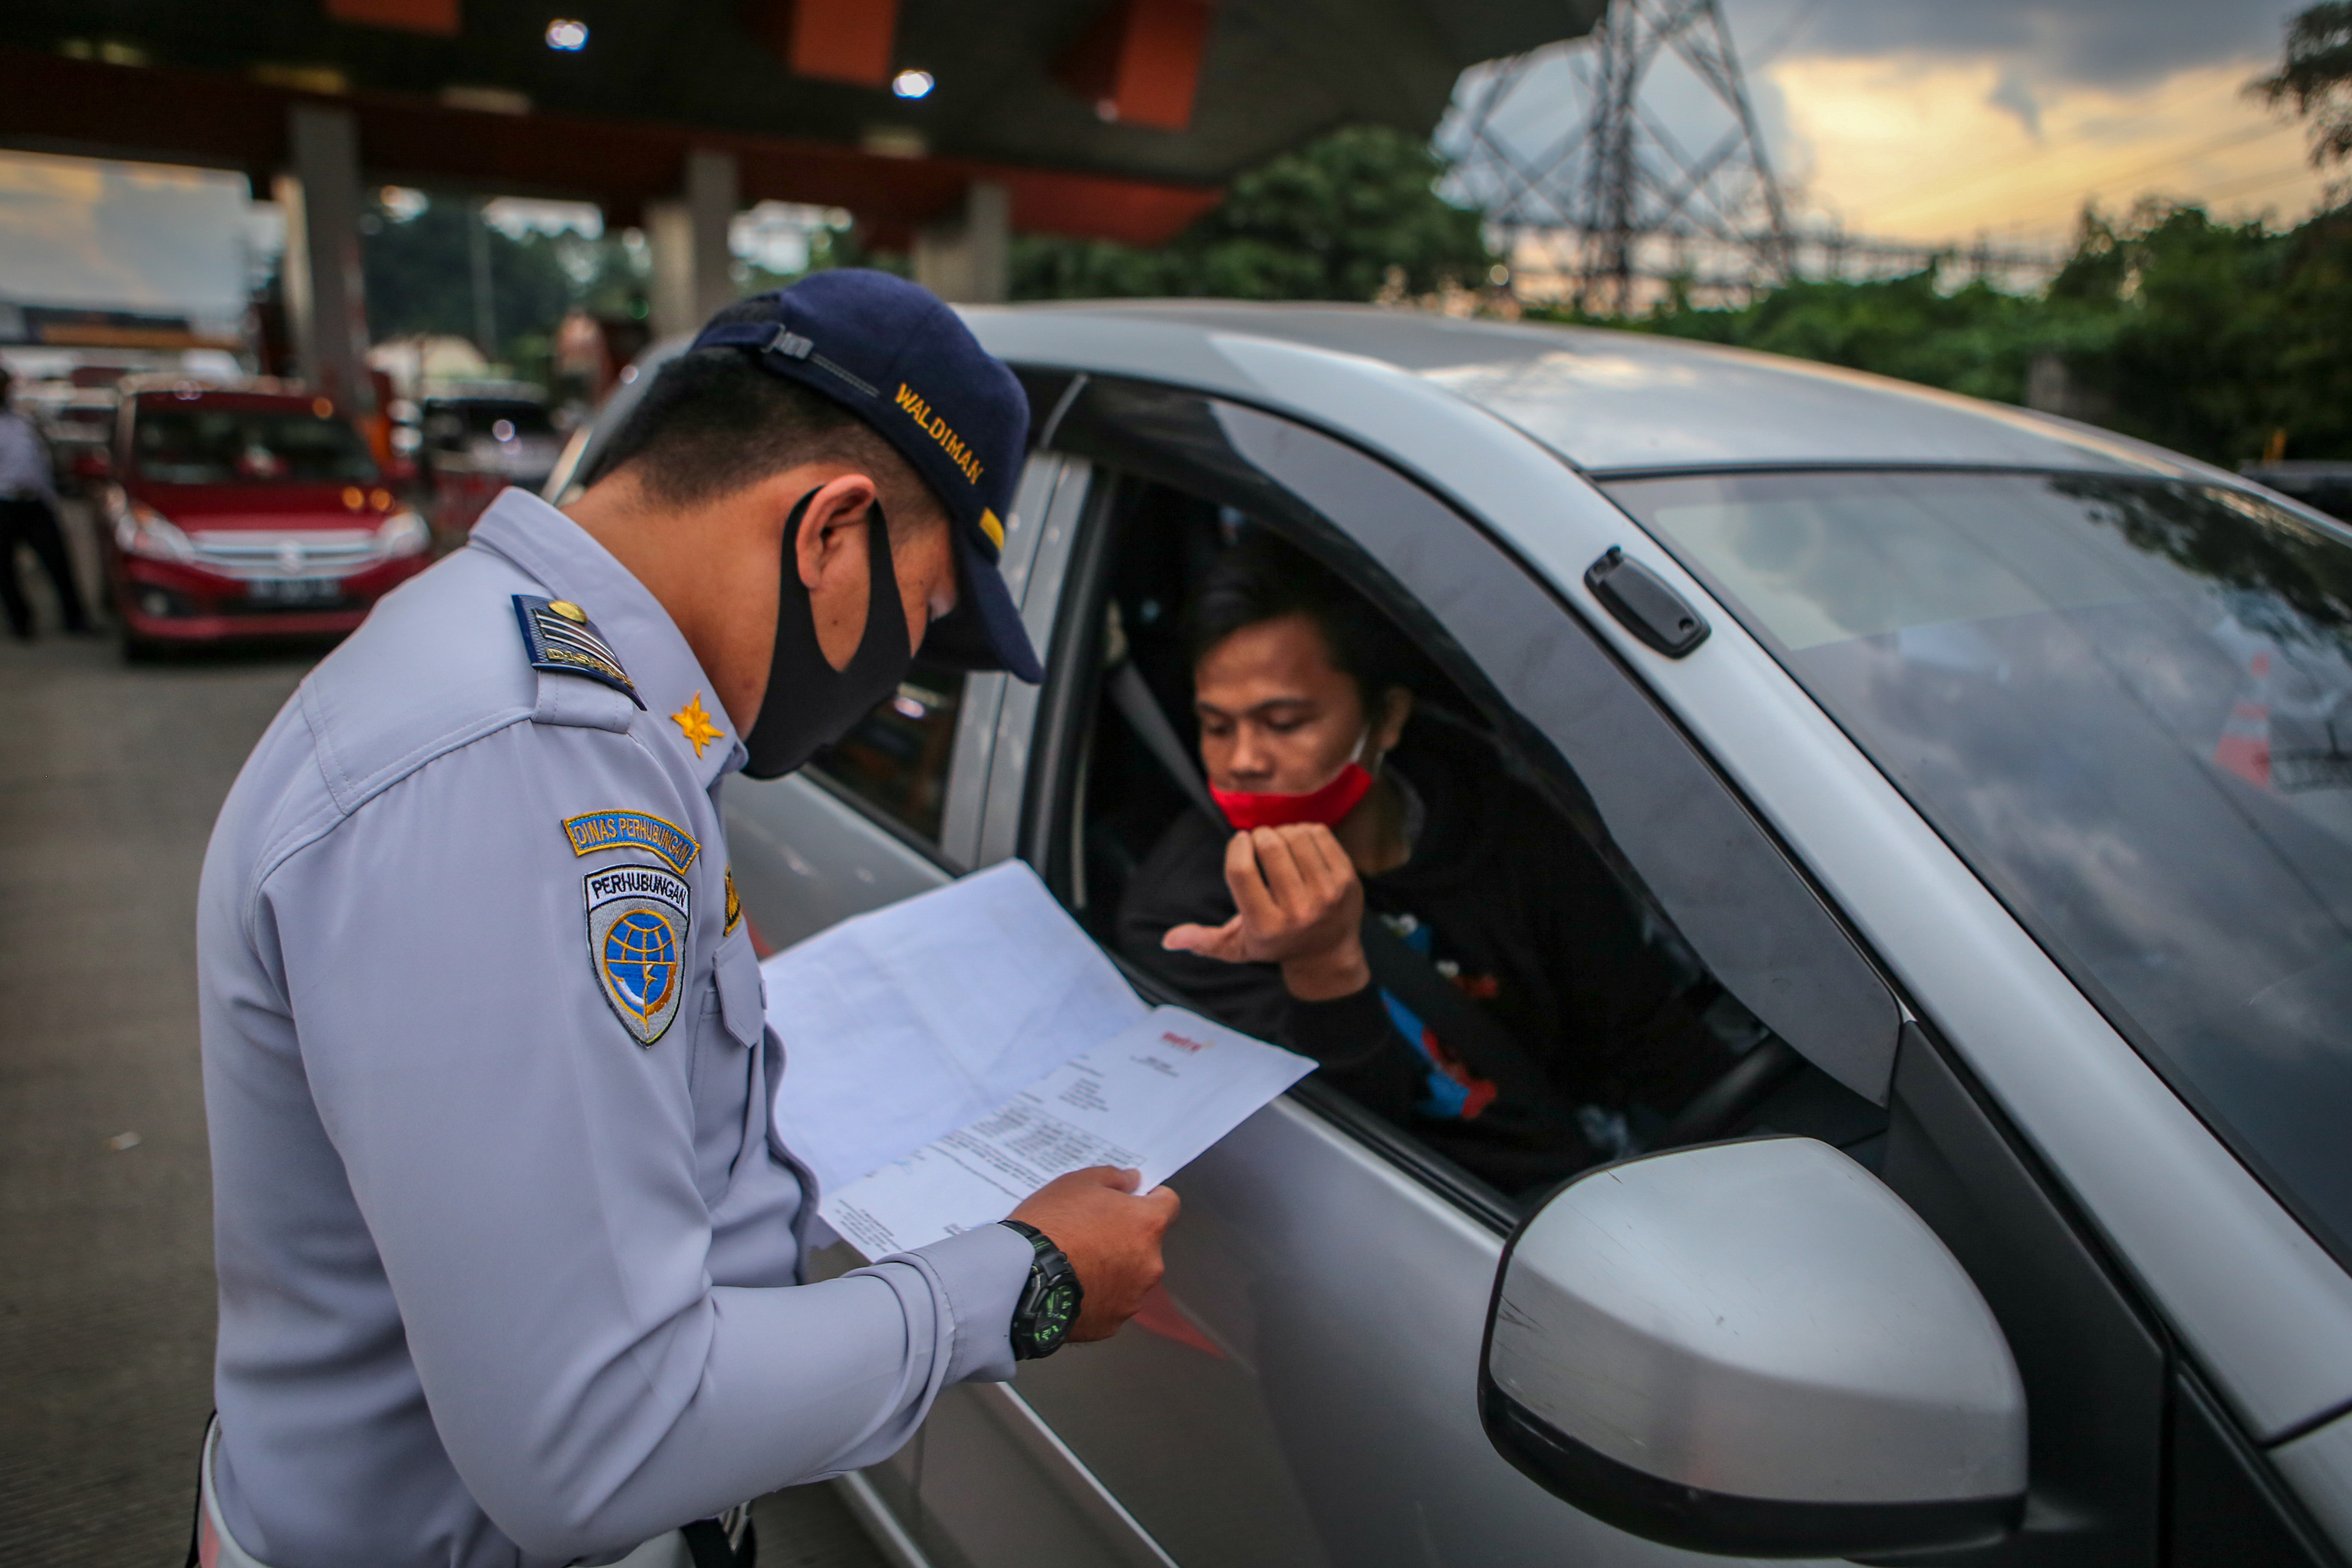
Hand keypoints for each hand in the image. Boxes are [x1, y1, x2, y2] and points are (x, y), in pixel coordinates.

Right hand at [1008, 1167, 1180, 1342]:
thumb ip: (1113, 1178)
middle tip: (1089, 1233)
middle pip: (1147, 1243)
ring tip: (1075, 1263)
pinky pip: (1111, 1303)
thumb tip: (1133, 1180)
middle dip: (1125, 1237)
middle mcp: (1150, 1263)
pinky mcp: (1112, 1323)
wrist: (1022, 1277)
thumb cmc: (1051, 1225)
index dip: (1150, 1199)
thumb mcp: (1077, 1183)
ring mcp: (1133, 1297)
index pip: (1169, 1204)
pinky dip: (1098, 1296)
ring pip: (1130, 1276)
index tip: (1130, 1201)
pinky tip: (1071, 1286)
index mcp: (1147, 1224)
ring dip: (1113, 1269)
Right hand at [1162, 825, 1369, 999]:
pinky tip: (1300, 843)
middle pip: (1270, 846)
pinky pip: (1319, 834)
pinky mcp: (1347, 880)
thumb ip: (1204, 941)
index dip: (1237, 847)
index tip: (1241, 843)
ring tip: (1280, 843)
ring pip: (1295, 836)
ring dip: (1283, 831)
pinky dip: (1305, 831)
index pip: (1240, 870)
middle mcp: (1298, 912)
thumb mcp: (1238, 948)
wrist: (1328, 955)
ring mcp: (1327, 895)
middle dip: (1260, 835)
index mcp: (1265, 926)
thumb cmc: (1276, 943)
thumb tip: (1169, 940)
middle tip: (1260, 841)